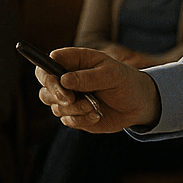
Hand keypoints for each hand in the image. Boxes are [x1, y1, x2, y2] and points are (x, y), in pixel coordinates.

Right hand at [35, 46, 160, 132]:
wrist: (137, 104)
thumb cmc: (125, 81)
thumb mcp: (112, 74)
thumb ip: (88, 76)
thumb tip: (63, 80)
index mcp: (74, 61)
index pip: (48, 63)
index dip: (47, 73)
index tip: (59, 83)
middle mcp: (67, 79)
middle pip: (45, 87)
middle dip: (56, 95)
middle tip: (71, 99)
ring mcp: (69, 99)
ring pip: (55, 106)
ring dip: (74, 109)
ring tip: (94, 106)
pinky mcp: (74, 115)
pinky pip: (67, 121)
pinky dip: (81, 120)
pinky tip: (97, 115)